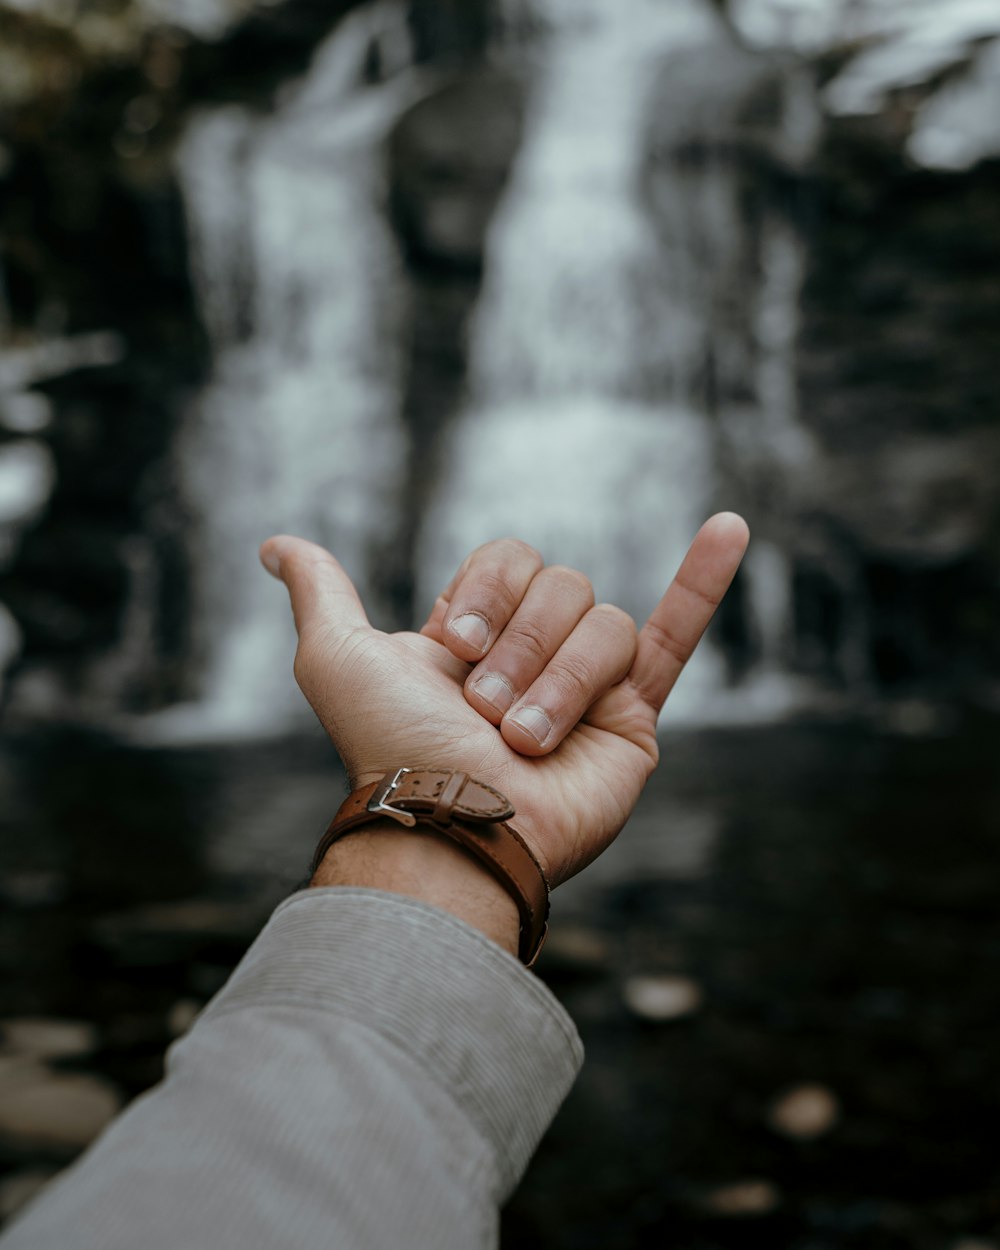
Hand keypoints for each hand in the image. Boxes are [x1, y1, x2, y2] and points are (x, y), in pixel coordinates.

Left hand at [260, 514, 747, 890]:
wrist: (451, 827)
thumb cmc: (393, 747)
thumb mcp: (338, 658)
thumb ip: (320, 593)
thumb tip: (275, 545)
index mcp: (480, 637)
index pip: (510, 560)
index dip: (486, 594)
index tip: (453, 650)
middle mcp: (534, 654)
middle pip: (561, 585)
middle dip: (520, 647)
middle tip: (487, 711)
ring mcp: (588, 685)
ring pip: (602, 622)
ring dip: (558, 679)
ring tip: (525, 740)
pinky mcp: (634, 719)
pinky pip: (677, 635)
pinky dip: (705, 581)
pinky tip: (731, 526)